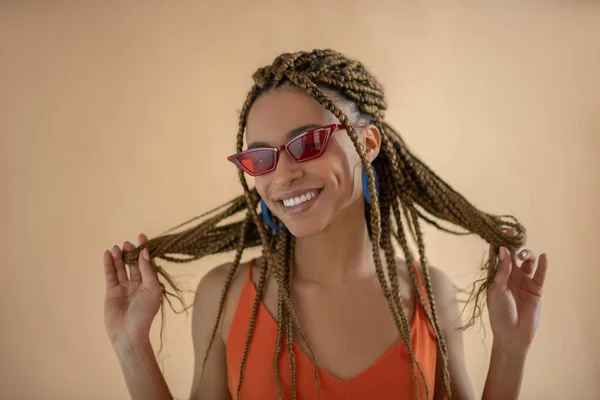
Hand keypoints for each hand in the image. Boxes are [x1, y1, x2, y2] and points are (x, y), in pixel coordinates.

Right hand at [103, 233, 161, 344]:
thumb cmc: (145, 313)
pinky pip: (110, 275)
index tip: (142, 236)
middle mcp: (138, 284)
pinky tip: (107, 254)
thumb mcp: (152, 289)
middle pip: (134, 263)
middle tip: (128, 244)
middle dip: (131, 252)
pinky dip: (108, 264)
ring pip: (121, 268)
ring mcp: (124, 287)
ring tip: (116, 247)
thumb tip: (145, 252)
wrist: (129, 333)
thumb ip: (147, 271)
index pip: (148, 263)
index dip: (145, 250)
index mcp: (151, 284)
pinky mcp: (112, 291)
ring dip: (119, 257)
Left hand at [487, 230, 547, 352]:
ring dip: (526, 254)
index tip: (498, 230)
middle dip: (513, 244)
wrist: (512, 334)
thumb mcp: (497, 291)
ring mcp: (524, 281)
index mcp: (497, 275)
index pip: (498, 256)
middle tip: (512, 234)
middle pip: (513, 255)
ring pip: (527, 262)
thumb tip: (503, 250)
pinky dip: (542, 265)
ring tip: (524, 254)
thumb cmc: (499, 313)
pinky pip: (540, 274)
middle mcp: (511, 275)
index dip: (498, 243)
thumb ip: (501, 271)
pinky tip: (543, 256)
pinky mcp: (536, 289)